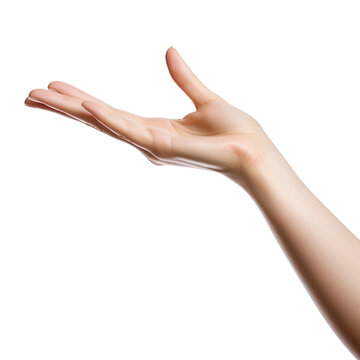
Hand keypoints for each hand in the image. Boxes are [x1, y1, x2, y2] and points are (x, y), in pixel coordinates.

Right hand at [25, 47, 274, 185]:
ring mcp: (152, 144)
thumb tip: (169, 50)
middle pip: (99, 119)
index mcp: (154, 127)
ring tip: (40, 96)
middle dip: (64, 108)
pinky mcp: (164, 146)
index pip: (110, 112)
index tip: (57, 88)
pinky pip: (129, 128)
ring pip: (105, 123)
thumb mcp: (204, 99)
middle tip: (30, 95)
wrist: (254, 152)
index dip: (82, 100)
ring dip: (73, 110)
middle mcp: (147, 138)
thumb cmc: (233, 131)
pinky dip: (106, 117)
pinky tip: (84, 105)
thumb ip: (184, 77)